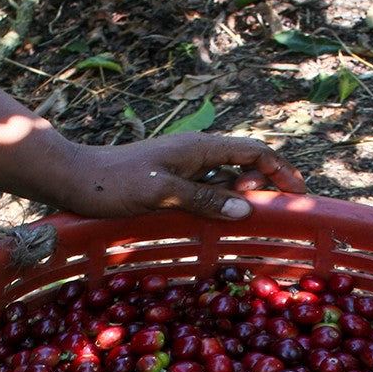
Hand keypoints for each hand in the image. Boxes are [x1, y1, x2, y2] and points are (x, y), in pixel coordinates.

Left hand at [52, 132, 306, 220]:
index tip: (298, 197)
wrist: (74, 179)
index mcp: (200, 148)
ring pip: (228, 178)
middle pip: (246, 163)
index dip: (281, 171)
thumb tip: (246, 210)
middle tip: (274, 217)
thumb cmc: (114, 183)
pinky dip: (224, 203)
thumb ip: (205, 199)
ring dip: (245, 196)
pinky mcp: (172, 181)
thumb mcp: (162, 193)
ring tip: (252, 223)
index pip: (255, 152)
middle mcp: (197, 153)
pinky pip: (210, 190)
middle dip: (267, 185)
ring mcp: (185, 167)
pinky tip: (222, 223)